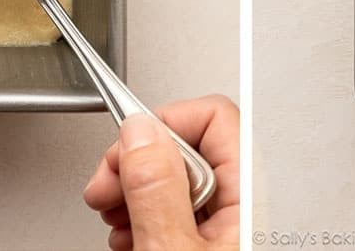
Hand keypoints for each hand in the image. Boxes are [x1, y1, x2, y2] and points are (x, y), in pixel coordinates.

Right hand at [83, 94, 239, 250]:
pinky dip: (148, 214)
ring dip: (135, 192)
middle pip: (187, 148)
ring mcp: (229, 226)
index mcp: (248, 196)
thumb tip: (139, 130)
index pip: (213, 117)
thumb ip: (156, 188)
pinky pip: (181, 209)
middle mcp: (245, 206)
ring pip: (178, 179)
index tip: (125, 148)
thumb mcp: (170, 249)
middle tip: (106, 189)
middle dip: (137, 164)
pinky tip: (130, 233)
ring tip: (113, 215)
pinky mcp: (212, 242)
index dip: (162, 124)